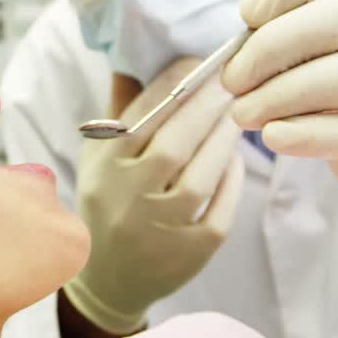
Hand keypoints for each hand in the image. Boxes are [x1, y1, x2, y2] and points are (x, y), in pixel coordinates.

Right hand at [65, 58, 245, 333]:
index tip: (196, 62)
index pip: (138, 118)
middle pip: (172, 146)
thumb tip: (145, 57)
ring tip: (237, 114)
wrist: (107, 280)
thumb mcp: (99, 158)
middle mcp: (126, 200)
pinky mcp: (189, 254)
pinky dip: (231, 181)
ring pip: (198, 179)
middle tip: (231, 80)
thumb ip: (123, 111)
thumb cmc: (108, 202)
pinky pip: (218, 211)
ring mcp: (157, 230)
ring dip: (222, 141)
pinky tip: (236, 159)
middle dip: (205, 107)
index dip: (171, 85)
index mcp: (103, 169)